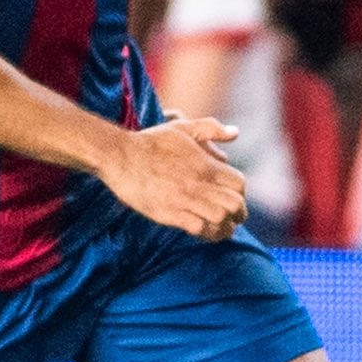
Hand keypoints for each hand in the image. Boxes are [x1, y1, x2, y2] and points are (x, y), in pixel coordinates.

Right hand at [100, 117, 248, 239]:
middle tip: (235, 217)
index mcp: (204, 164)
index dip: (240, 192)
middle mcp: (198, 183)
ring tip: (224, 229)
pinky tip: (206, 232)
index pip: (238, 183)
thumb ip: (211, 128)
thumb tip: (236, 132)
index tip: (236, 197)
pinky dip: (207, 233)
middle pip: (234, 204)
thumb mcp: (183, 127)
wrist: (121, 157)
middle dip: (238, 213)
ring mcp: (184, 200)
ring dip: (225, 227)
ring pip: (219, 219)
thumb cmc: (151, 141)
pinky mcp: (169, 214)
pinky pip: (198, 229)